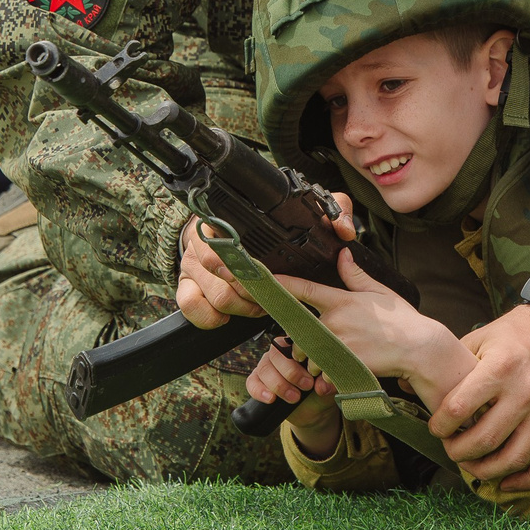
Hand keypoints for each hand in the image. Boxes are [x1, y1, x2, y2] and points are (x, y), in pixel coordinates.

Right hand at [174, 192, 356, 328]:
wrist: (227, 233)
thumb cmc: (268, 227)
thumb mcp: (303, 213)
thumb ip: (331, 211)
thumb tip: (343, 230)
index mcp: (229, 220)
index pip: (226, 238)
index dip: (247, 262)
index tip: (265, 273)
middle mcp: (204, 241)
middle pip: (223, 273)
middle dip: (252, 291)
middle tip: (269, 294)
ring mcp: (192, 265)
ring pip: (215, 295)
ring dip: (240, 306)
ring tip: (257, 306)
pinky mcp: (186, 287)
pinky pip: (191, 307)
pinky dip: (211, 318)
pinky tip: (229, 317)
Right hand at [245, 340, 341, 452]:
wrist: (314, 410)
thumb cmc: (322, 390)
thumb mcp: (329, 385)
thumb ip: (328, 382)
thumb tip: (322, 385)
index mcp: (297, 347)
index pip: (292, 342)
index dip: (301, 358)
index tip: (312, 375)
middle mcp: (280, 353)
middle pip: (276, 355)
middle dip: (291, 373)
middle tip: (306, 386)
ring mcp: (267, 366)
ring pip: (265, 369)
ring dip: (279, 385)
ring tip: (294, 398)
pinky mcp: (258, 381)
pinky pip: (252, 382)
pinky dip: (260, 390)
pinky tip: (270, 398)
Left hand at [272, 249, 474, 400]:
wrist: (419, 349)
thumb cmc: (402, 320)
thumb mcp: (380, 292)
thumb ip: (355, 275)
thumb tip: (342, 254)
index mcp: (342, 301)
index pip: (305, 290)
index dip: (282, 283)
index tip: (264, 278)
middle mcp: (334, 322)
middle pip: (298, 330)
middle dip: (302, 337)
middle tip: (321, 340)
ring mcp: (337, 345)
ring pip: (307, 355)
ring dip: (314, 358)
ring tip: (337, 356)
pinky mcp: (342, 366)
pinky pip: (321, 372)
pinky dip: (326, 374)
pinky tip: (342, 368)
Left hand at [431, 301, 529, 490]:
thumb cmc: (518, 331)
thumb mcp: (480, 337)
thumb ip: (449, 364)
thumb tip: (405, 383)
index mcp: (500, 367)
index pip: (458, 409)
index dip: (440, 426)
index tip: (436, 428)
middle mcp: (526, 392)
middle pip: (483, 440)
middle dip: (458, 452)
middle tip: (449, 449)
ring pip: (513, 459)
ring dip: (486, 471)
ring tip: (471, 466)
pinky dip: (527, 481)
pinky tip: (506, 482)